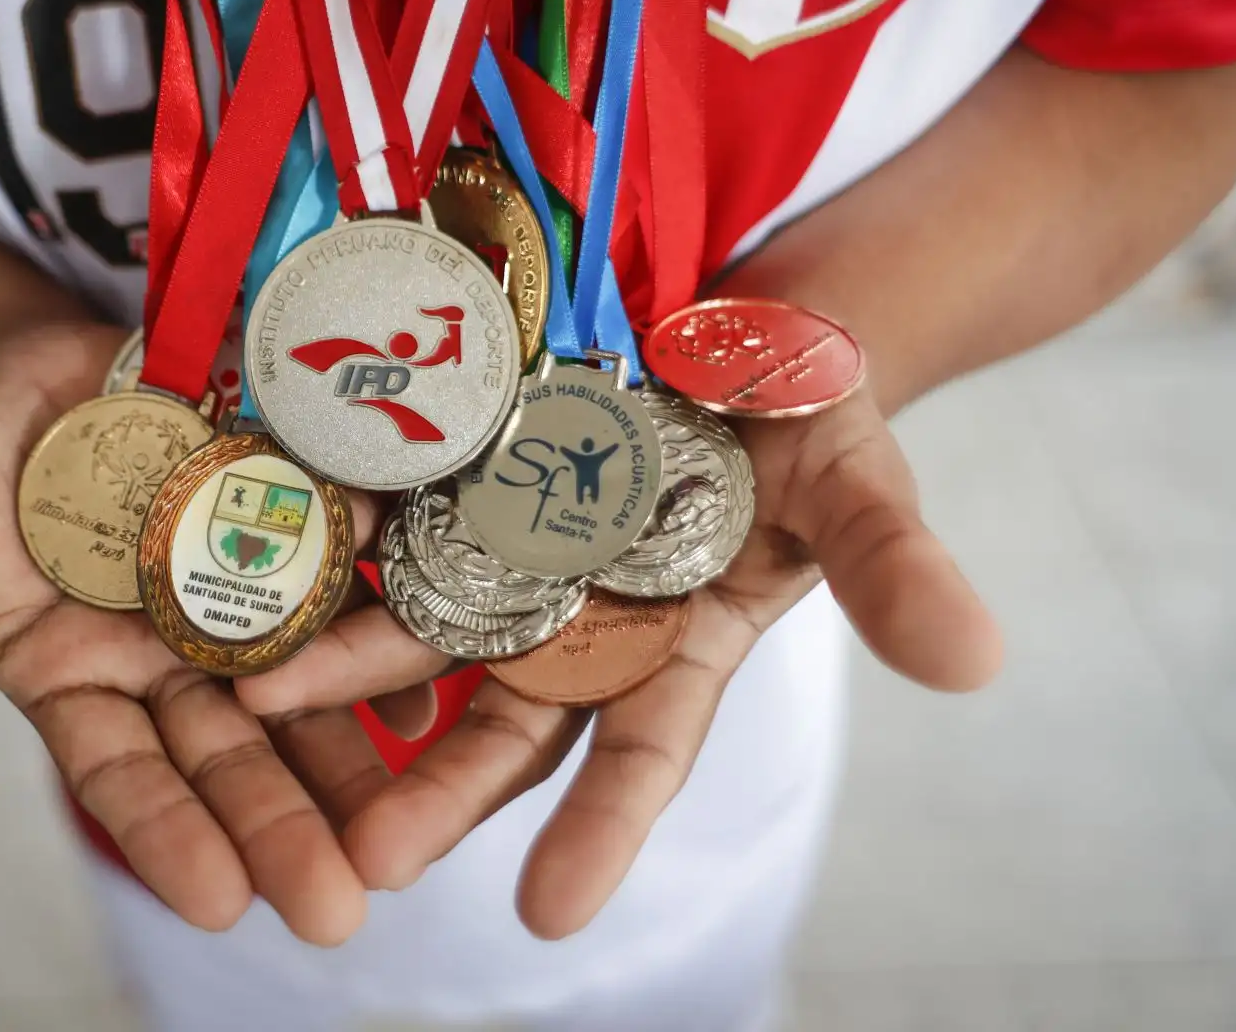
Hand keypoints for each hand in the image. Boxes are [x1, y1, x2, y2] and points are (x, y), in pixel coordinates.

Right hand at [0, 325, 382, 944]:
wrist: (40, 358)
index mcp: (74, 681)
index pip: (123, 775)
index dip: (169, 834)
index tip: (222, 903)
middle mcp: (165, 660)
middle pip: (233, 756)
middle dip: (285, 827)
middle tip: (341, 908)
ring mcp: (237, 598)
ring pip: (305, 692)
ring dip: (356, 760)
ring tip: (411, 834)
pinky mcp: (291, 527)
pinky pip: (346, 584)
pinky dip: (386, 631)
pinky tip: (436, 686)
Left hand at [234, 386, 1002, 938]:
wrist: (740, 316)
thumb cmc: (814, 412)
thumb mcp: (860, 486)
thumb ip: (894, 572)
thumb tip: (976, 664)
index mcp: (676, 643)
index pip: (640, 754)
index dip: (600, 831)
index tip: (549, 918)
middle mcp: (578, 616)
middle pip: (498, 719)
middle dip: (435, 790)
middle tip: (368, 864)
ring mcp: (509, 546)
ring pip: (418, 629)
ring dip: (344, 676)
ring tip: (258, 716)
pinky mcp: (458, 472)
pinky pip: (386, 515)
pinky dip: (330, 546)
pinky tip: (260, 574)